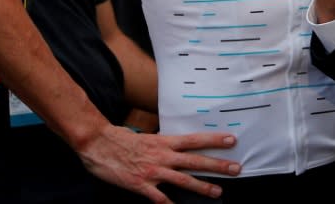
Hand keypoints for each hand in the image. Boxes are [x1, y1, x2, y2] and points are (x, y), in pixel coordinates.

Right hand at [78, 123, 239, 202]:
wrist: (98, 144)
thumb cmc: (121, 139)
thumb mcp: (146, 137)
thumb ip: (162, 143)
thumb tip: (176, 146)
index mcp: (164, 141)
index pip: (195, 140)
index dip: (214, 140)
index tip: (231, 139)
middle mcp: (162, 156)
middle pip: (195, 161)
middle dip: (217, 165)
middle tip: (236, 168)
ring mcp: (153, 171)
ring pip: (183, 180)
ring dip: (202, 187)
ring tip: (218, 191)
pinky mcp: (141, 185)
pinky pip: (160, 199)